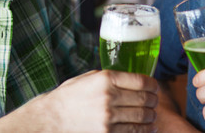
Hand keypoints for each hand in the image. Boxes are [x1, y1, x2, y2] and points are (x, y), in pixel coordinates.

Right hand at [37, 70, 158, 131]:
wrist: (50, 119)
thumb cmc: (69, 98)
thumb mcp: (88, 78)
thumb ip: (111, 78)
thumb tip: (133, 80)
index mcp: (106, 79)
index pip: (141, 81)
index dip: (153, 85)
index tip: (154, 87)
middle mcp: (109, 97)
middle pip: (145, 100)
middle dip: (153, 101)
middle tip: (154, 102)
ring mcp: (108, 118)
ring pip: (143, 117)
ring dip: (152, 117)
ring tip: (152, 116)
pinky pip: (134, 132)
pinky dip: (145, 131)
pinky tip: (148, 128)